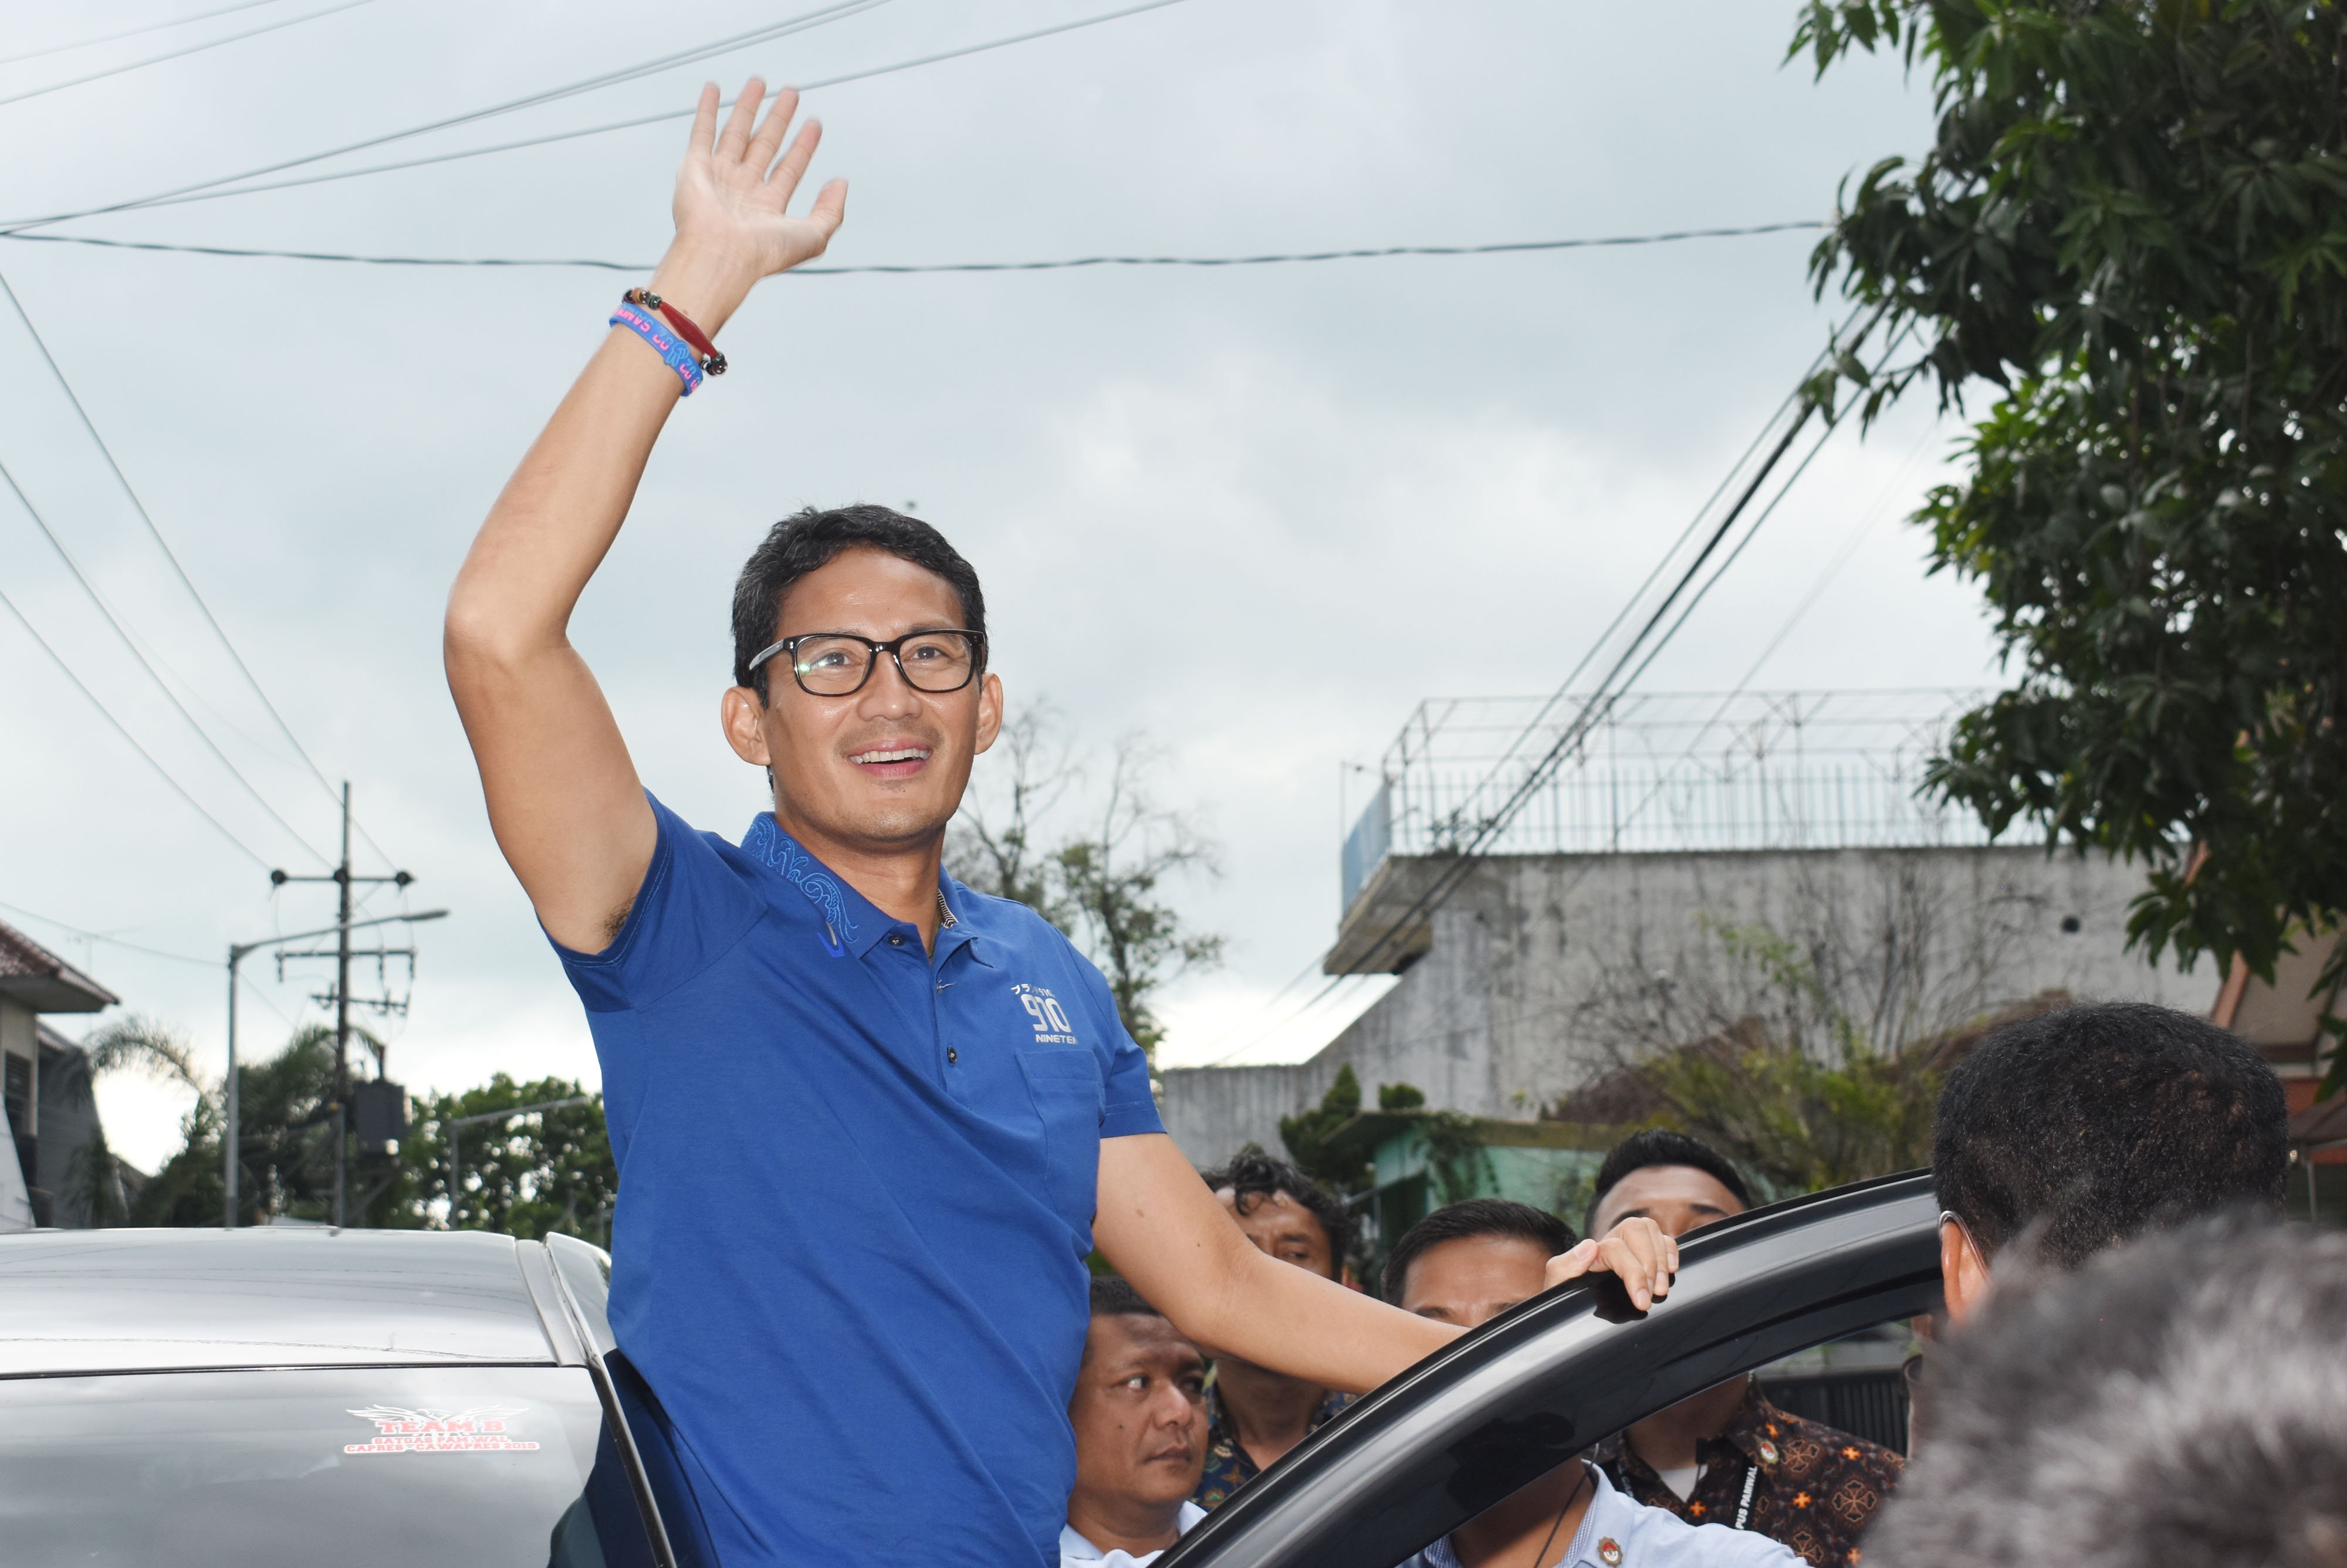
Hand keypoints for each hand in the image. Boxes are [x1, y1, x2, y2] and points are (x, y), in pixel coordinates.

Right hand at [657, 80, 847, 324]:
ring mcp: (718, 177)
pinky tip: (714, 88)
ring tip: (760, 82)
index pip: (790, 168)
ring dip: (748, 107)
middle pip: (765, 144)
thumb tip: (840, 183)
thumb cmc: (763, 253)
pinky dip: (706, 108)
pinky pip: (701, 130)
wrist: (720, 255)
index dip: (804, 145)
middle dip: (779, 118)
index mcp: (767, 208)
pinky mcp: (694, 167)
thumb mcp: (813, 236)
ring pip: (737, 132)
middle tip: (792, 93)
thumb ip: (831, 211)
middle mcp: (742, 191)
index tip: (814, 123)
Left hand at [1543, 1217, 1680, 1311]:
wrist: (1571, 1312)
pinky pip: (1660, 1238)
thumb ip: (1565, 1267)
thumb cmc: (1565, 1300)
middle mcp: (1610, 1242)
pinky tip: (1672, 1270)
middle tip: (1655, 1293)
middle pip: (1635, 1228)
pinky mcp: (1644, 1254)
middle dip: (1651, 1262)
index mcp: (1590, 1250)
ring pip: (1649, 1229)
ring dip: (1661, 1258)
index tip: (1642, 1302)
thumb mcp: (1557, 1286)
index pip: (1616, 1247)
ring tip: (1662, 1288)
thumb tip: (1590, 1247)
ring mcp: (1628, 1246)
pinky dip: (1669, 1249)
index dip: (1634, 1273)